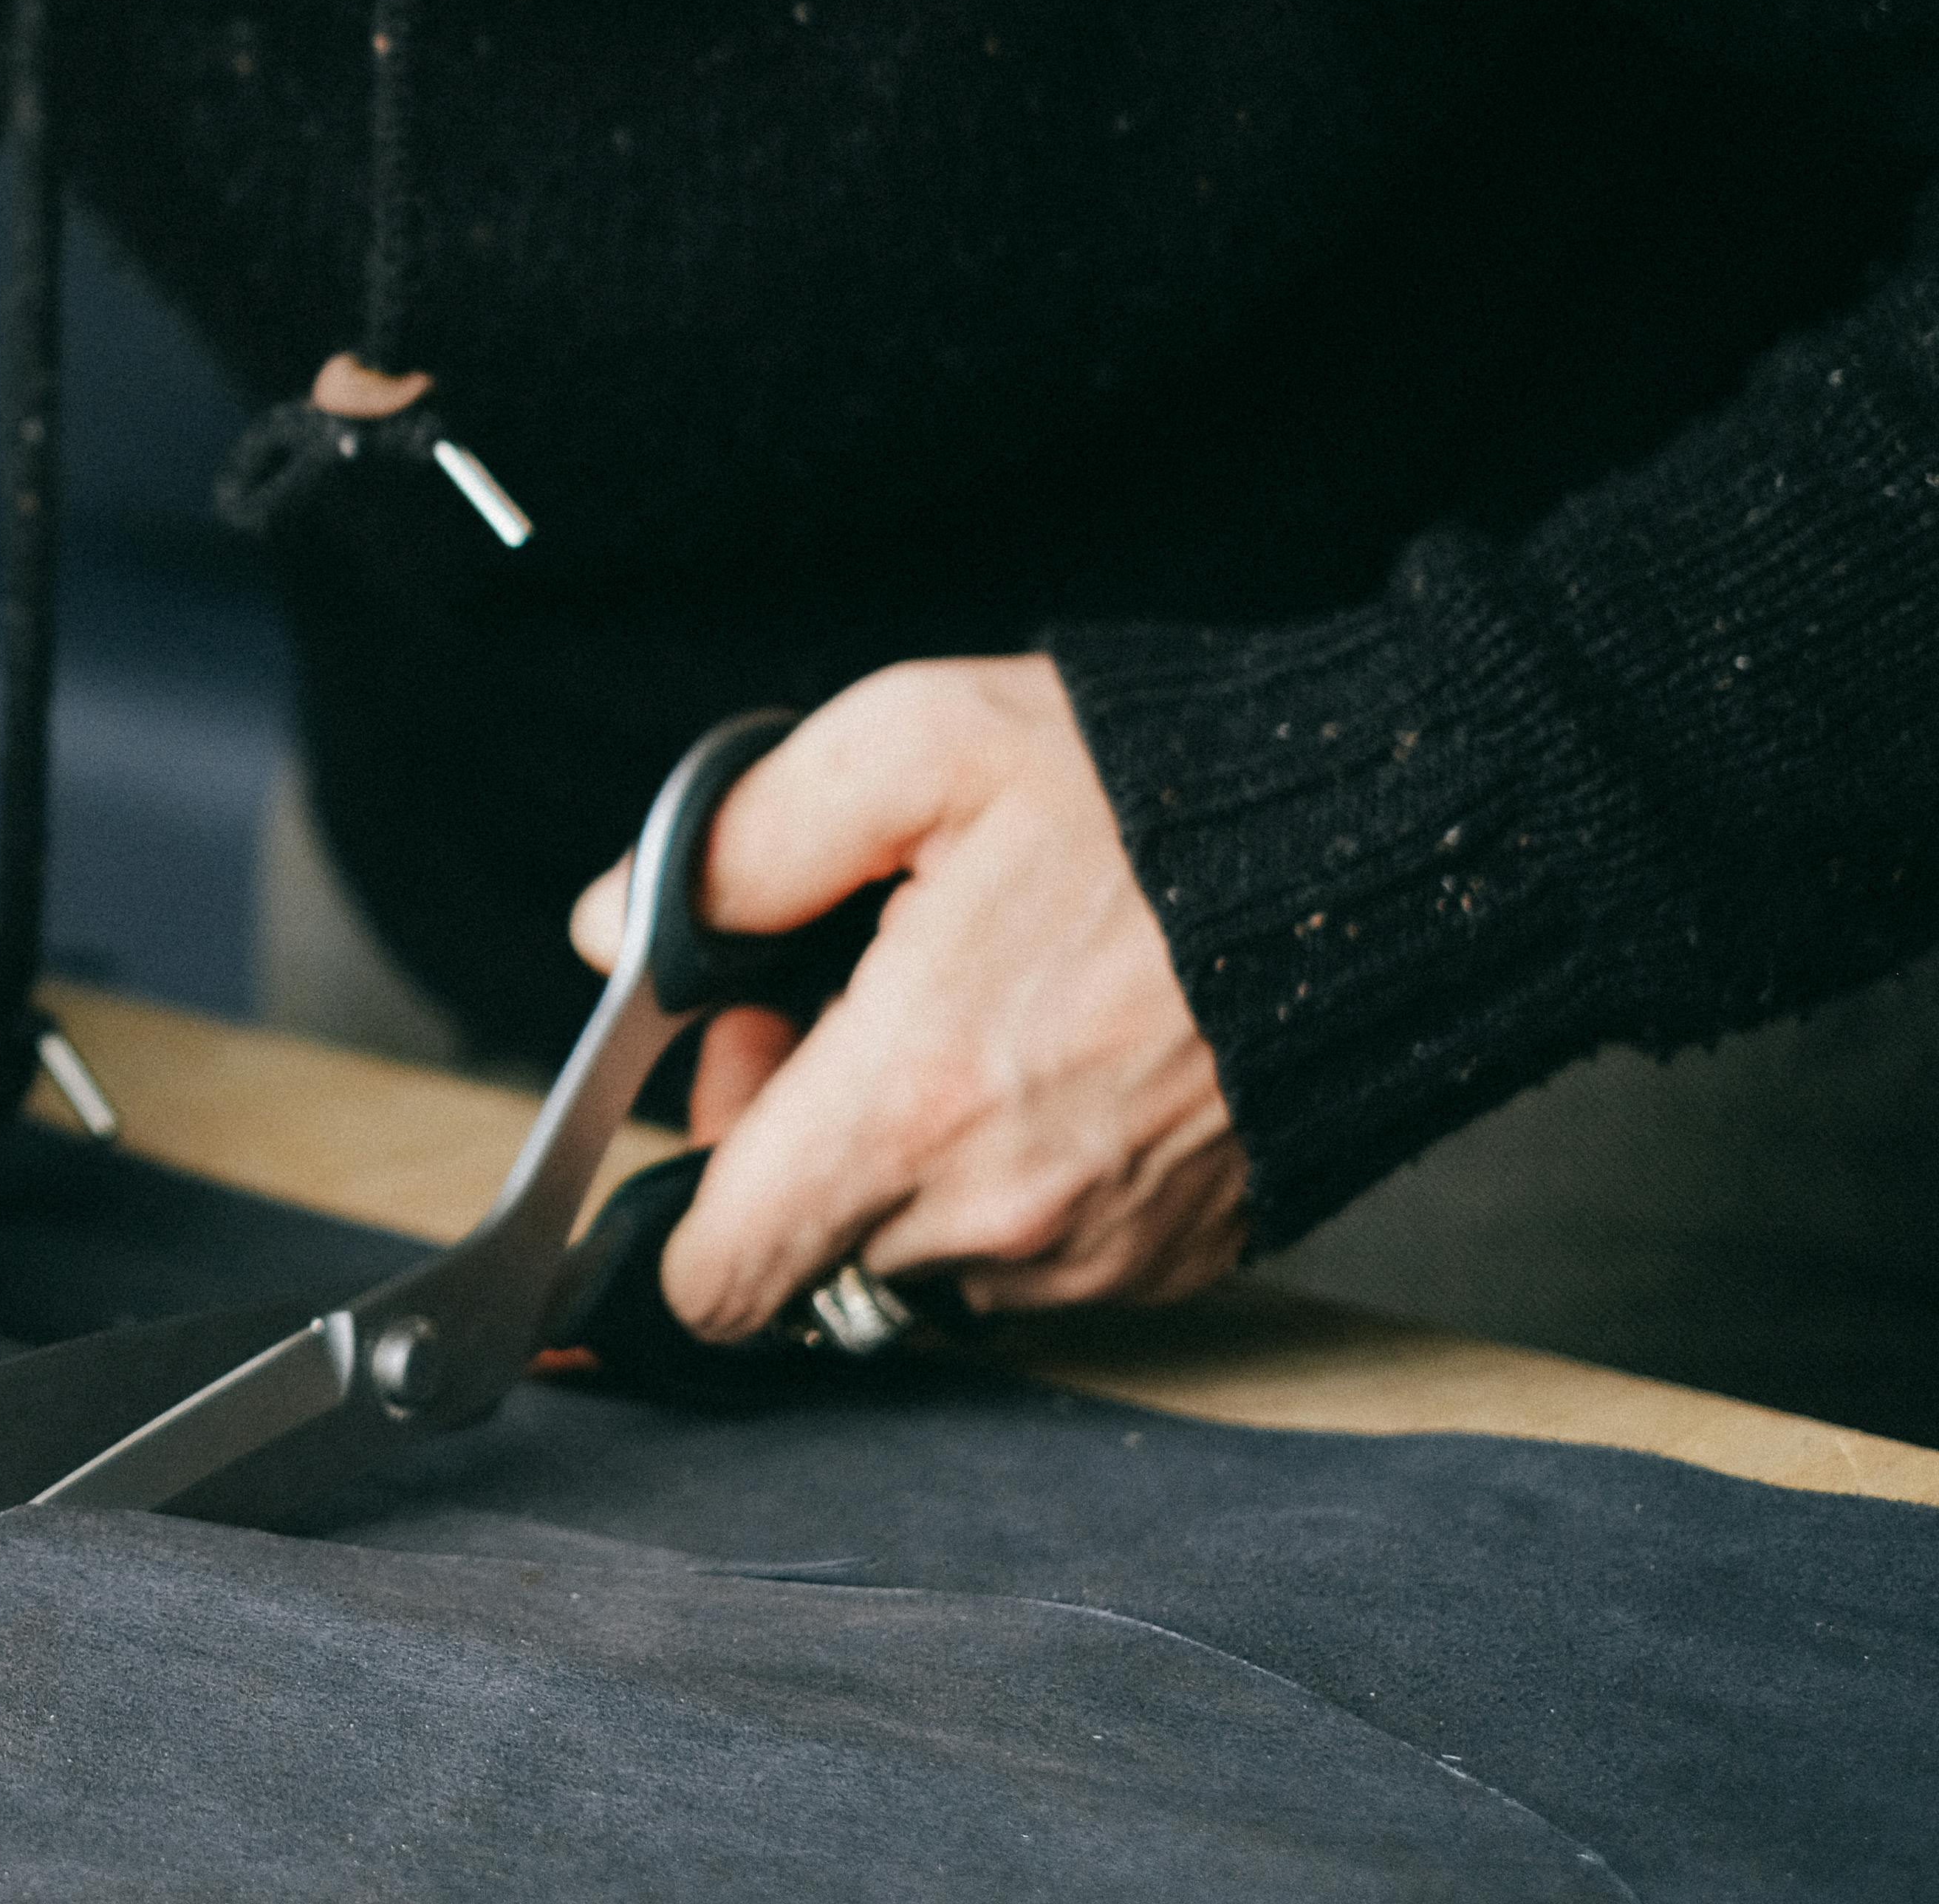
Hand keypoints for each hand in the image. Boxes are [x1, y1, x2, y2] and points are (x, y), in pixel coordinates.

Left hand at [567, 658, 1248, 1336]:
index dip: (677, 1208)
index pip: (717, 1276)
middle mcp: (1000, 1209)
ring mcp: (1098, 1250)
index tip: (720, 1096)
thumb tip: (618, 928)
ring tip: (961, 1014)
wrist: (1401, 847)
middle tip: (836, 1003)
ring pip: (919, 1261)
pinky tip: (1051, 1056)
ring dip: (906, 1166)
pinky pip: (1033, 1257)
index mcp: (914, 1098)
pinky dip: (1012, 1177)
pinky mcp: (1174, 1258)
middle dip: (791, 1153)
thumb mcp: (914, 742)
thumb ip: (736, 841)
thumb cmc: (1159, 793)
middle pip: (809, 1258)